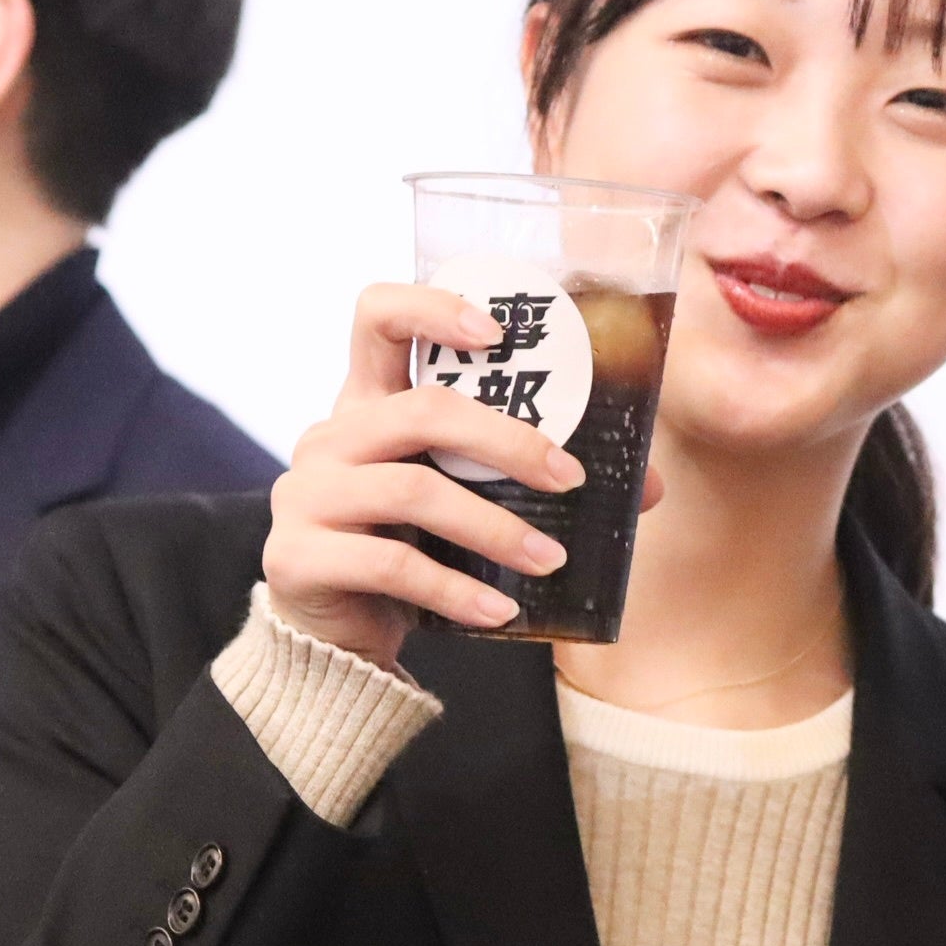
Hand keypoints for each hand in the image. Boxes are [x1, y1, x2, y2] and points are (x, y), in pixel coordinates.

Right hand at [262, 283, 660, 668]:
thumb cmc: (412, 548)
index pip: (378, 316)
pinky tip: (501, 610)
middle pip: (423, 411)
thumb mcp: (465, 500)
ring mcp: (306, 493)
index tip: (498, 332)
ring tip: (549, 558)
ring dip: (495, 528)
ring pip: (412, 490)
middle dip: (508, 442)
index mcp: (368, 402)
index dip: (433, 308)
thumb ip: (533, 481)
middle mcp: (330, 435)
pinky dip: (457, 590)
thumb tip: (647, 487)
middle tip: (570, 480)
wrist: (339, 636)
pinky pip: (392, 564)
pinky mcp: (298, 557)